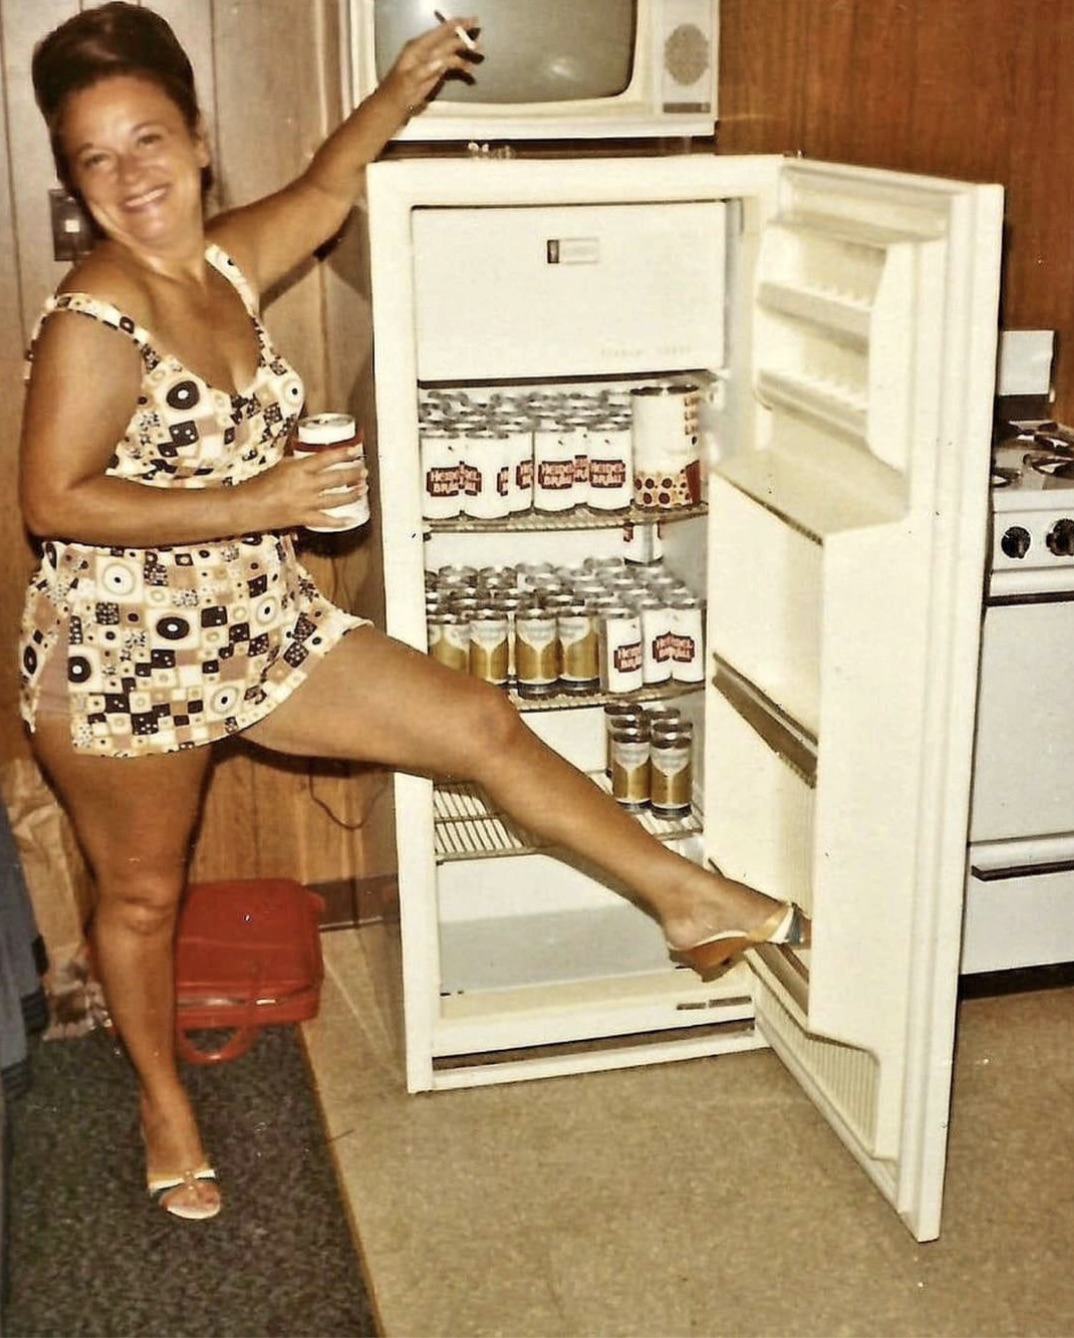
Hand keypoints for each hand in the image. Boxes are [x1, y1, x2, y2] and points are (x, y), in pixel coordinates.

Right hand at [238, 445, 367, 532]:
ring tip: (362, 489)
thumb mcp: (279, 466)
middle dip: (353, 474)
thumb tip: (313, 460)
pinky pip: (325, 520)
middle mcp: (305, 485)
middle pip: (336, 479)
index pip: (327, 458)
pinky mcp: (303, 518)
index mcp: (298, 469)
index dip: (344, 454)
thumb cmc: (258, 484)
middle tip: (363, 471)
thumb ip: (298, 464)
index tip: (356, 450)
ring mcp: (305, 503)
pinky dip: (339, 521)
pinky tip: (350, 519)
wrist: (246, 507)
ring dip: (351, 494)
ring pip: (335, 498)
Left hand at [379, 14, 479, 117]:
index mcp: (418, 47)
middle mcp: (426, 50)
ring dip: (464, 53)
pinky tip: (469, 70)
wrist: (394, 104)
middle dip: (463, 39)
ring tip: (478, 54)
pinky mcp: (435, 72)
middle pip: (448, 40)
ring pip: (451, 52)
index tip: (471, 20)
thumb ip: (426, 70)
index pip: (440, 32)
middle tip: (479, 40)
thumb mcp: (410, 80)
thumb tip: (443, 61)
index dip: (455, 25)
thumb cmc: (398, 91)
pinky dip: (460, 66)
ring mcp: (431, 61)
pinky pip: (450, 65)